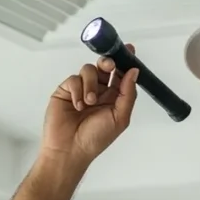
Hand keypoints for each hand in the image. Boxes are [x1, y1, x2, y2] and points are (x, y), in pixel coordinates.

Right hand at [41, 44, 140, 165]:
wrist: (70, 149)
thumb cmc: (95, 139)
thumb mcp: (120, 118)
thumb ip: (128, 94)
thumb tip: (133, 72)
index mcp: (114, 98)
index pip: (121, 75)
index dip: (125, 62)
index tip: (129, 50)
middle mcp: (99, 91)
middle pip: (105, 67)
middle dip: (108, 63)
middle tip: (109, 66)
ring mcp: (82, 89)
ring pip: (89, 70)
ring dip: (91, 85)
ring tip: (89, 102)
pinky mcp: (66, 90)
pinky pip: (74, 79)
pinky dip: (77, 91)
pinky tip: (77, 106)